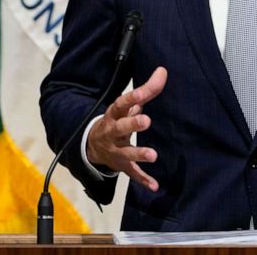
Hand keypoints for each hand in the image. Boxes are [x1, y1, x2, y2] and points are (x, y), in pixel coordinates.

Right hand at [86, 66, 167, 190]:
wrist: (94, 145)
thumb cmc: (117, 119)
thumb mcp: (127, 105)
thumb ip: (146, 90)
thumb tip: (163, 71)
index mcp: (114, 114)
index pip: (121, 104)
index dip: (131, 99)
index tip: (141, 94)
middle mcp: (112, 132)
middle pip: (120, 128)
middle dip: (132, 125)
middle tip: (146, 121)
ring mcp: (116, 150)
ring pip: (126, 153)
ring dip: (139, 154)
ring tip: (153, 155)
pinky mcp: (122, 165)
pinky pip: (132, 173)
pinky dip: (143, 179)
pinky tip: (155, 185)